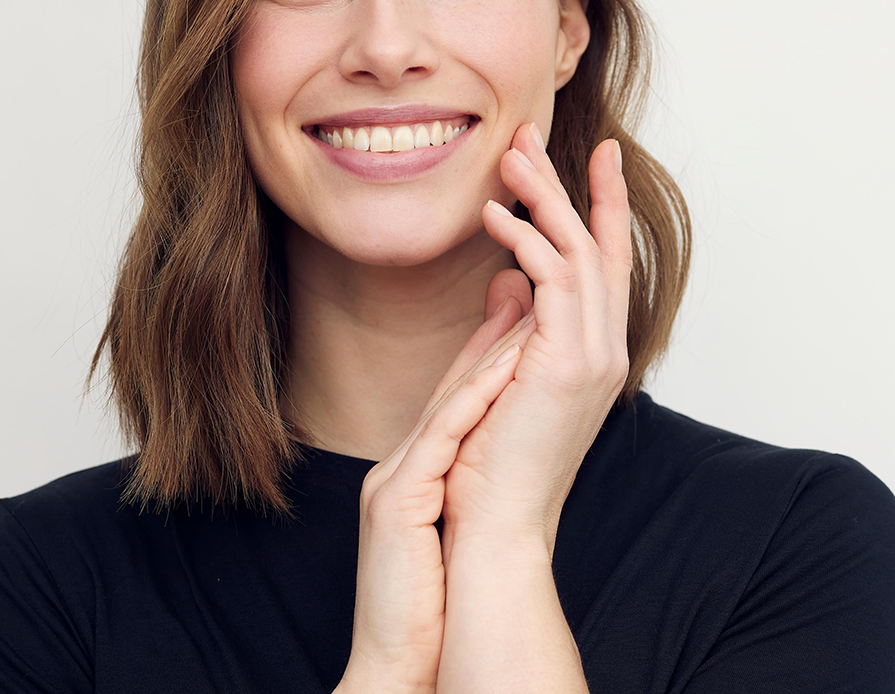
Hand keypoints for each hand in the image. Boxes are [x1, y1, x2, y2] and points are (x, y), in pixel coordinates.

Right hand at [339, 299, 536, 692]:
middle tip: (529, 270)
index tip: (529, 300)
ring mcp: (394, 477)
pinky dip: (472, 402)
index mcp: (418, 467)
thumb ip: (470, 472)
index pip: (460, 394)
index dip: (494, 344)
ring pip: (448, 399)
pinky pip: (439, 440)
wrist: (398, 663)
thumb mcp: (451, 523)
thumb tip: (503, 439)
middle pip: (454, 381)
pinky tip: (504, 371)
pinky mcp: (395, 502)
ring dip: (490, 349)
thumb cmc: (426, 599)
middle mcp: (403, 461)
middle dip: (494, 326)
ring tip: (527, 300)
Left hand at [441, 125, 630, 557]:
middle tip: (533, 136)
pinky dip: (527, 239)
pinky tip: (495, 215)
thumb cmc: (492, 454)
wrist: (494, 523)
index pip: (603, 261)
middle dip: (569, 185)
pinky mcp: (568, 362)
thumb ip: (511, 322)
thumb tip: (508, 275)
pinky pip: (556, 279)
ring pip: (578, 250)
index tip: (590, 157)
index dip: (600, 205)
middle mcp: (605, 345)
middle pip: (595, 243)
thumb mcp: (504, 373)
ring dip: (545, 198)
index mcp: (592, 348)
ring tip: (510, 156)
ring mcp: (594, 354)